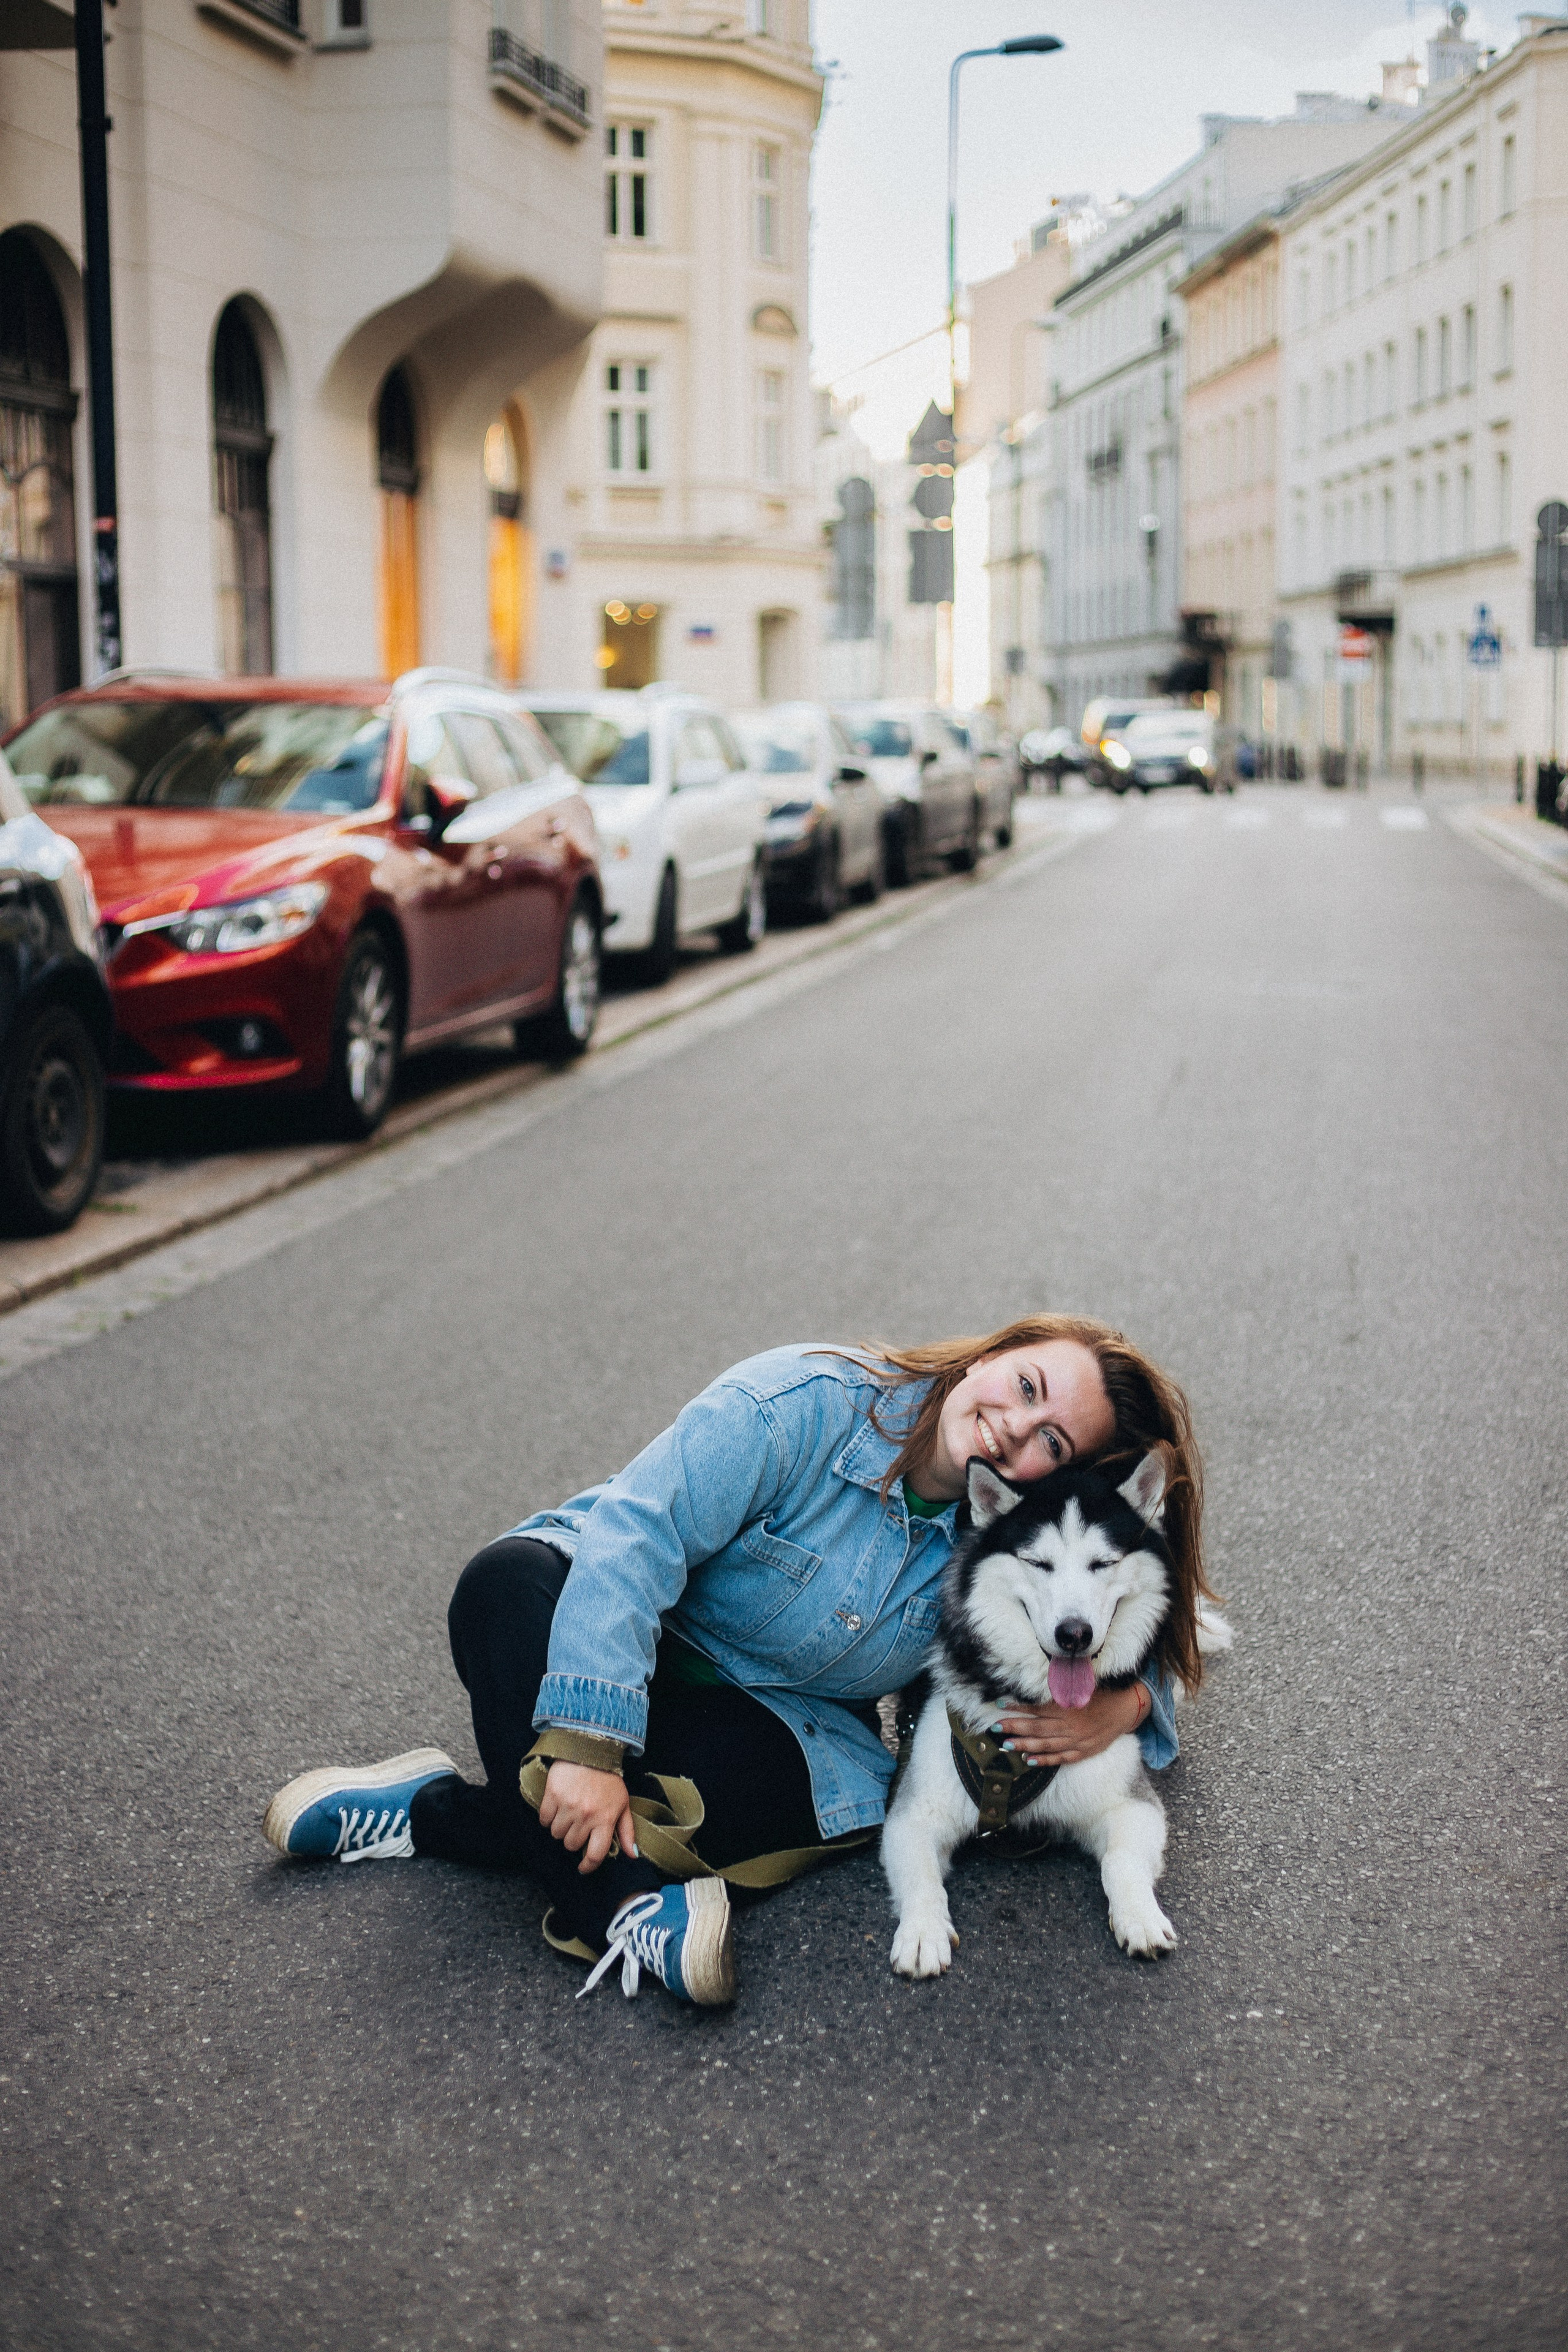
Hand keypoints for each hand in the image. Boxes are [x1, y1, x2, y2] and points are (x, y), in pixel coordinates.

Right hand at [538, 1760, 638, 1874]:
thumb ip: (627, 1831)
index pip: (595, 1854)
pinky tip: (556, 1807)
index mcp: (605, 1819)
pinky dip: (548, 1817)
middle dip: (574, 1838)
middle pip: (571, 1845)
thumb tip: (632, 1855)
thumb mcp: (623, 1804)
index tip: (583, 1867)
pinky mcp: (552, 1795)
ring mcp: (568, 1805)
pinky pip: (544, 1819)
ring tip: (568, 1813)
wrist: (591, 1749)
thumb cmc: (608, 1780)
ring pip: (556, 1834)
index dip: (588, 1866)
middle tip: (578, 1825)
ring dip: (560, 1828)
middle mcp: (586, 1815)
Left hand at [997, 1682, 1144, 1766]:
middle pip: (1037, 1728)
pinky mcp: (1083, 1751)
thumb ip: (1062, 1686)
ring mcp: (1077, 1740)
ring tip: (1006, 1745)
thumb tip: (1040, 1680)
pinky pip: (1061, 1758)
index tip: (999, 1703)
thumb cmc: (1102, 1692)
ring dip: (1024, 1745)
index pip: (1038, 1707)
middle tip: (994, 1729)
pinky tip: (1029, 1760)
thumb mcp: (1083, 1684)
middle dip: (1014, 1728)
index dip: (1018, 1706)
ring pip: (1046, 1745)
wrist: (1127, 1707)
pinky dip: (1045, 1760)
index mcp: (1069, 1706)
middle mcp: (1071, 1725)